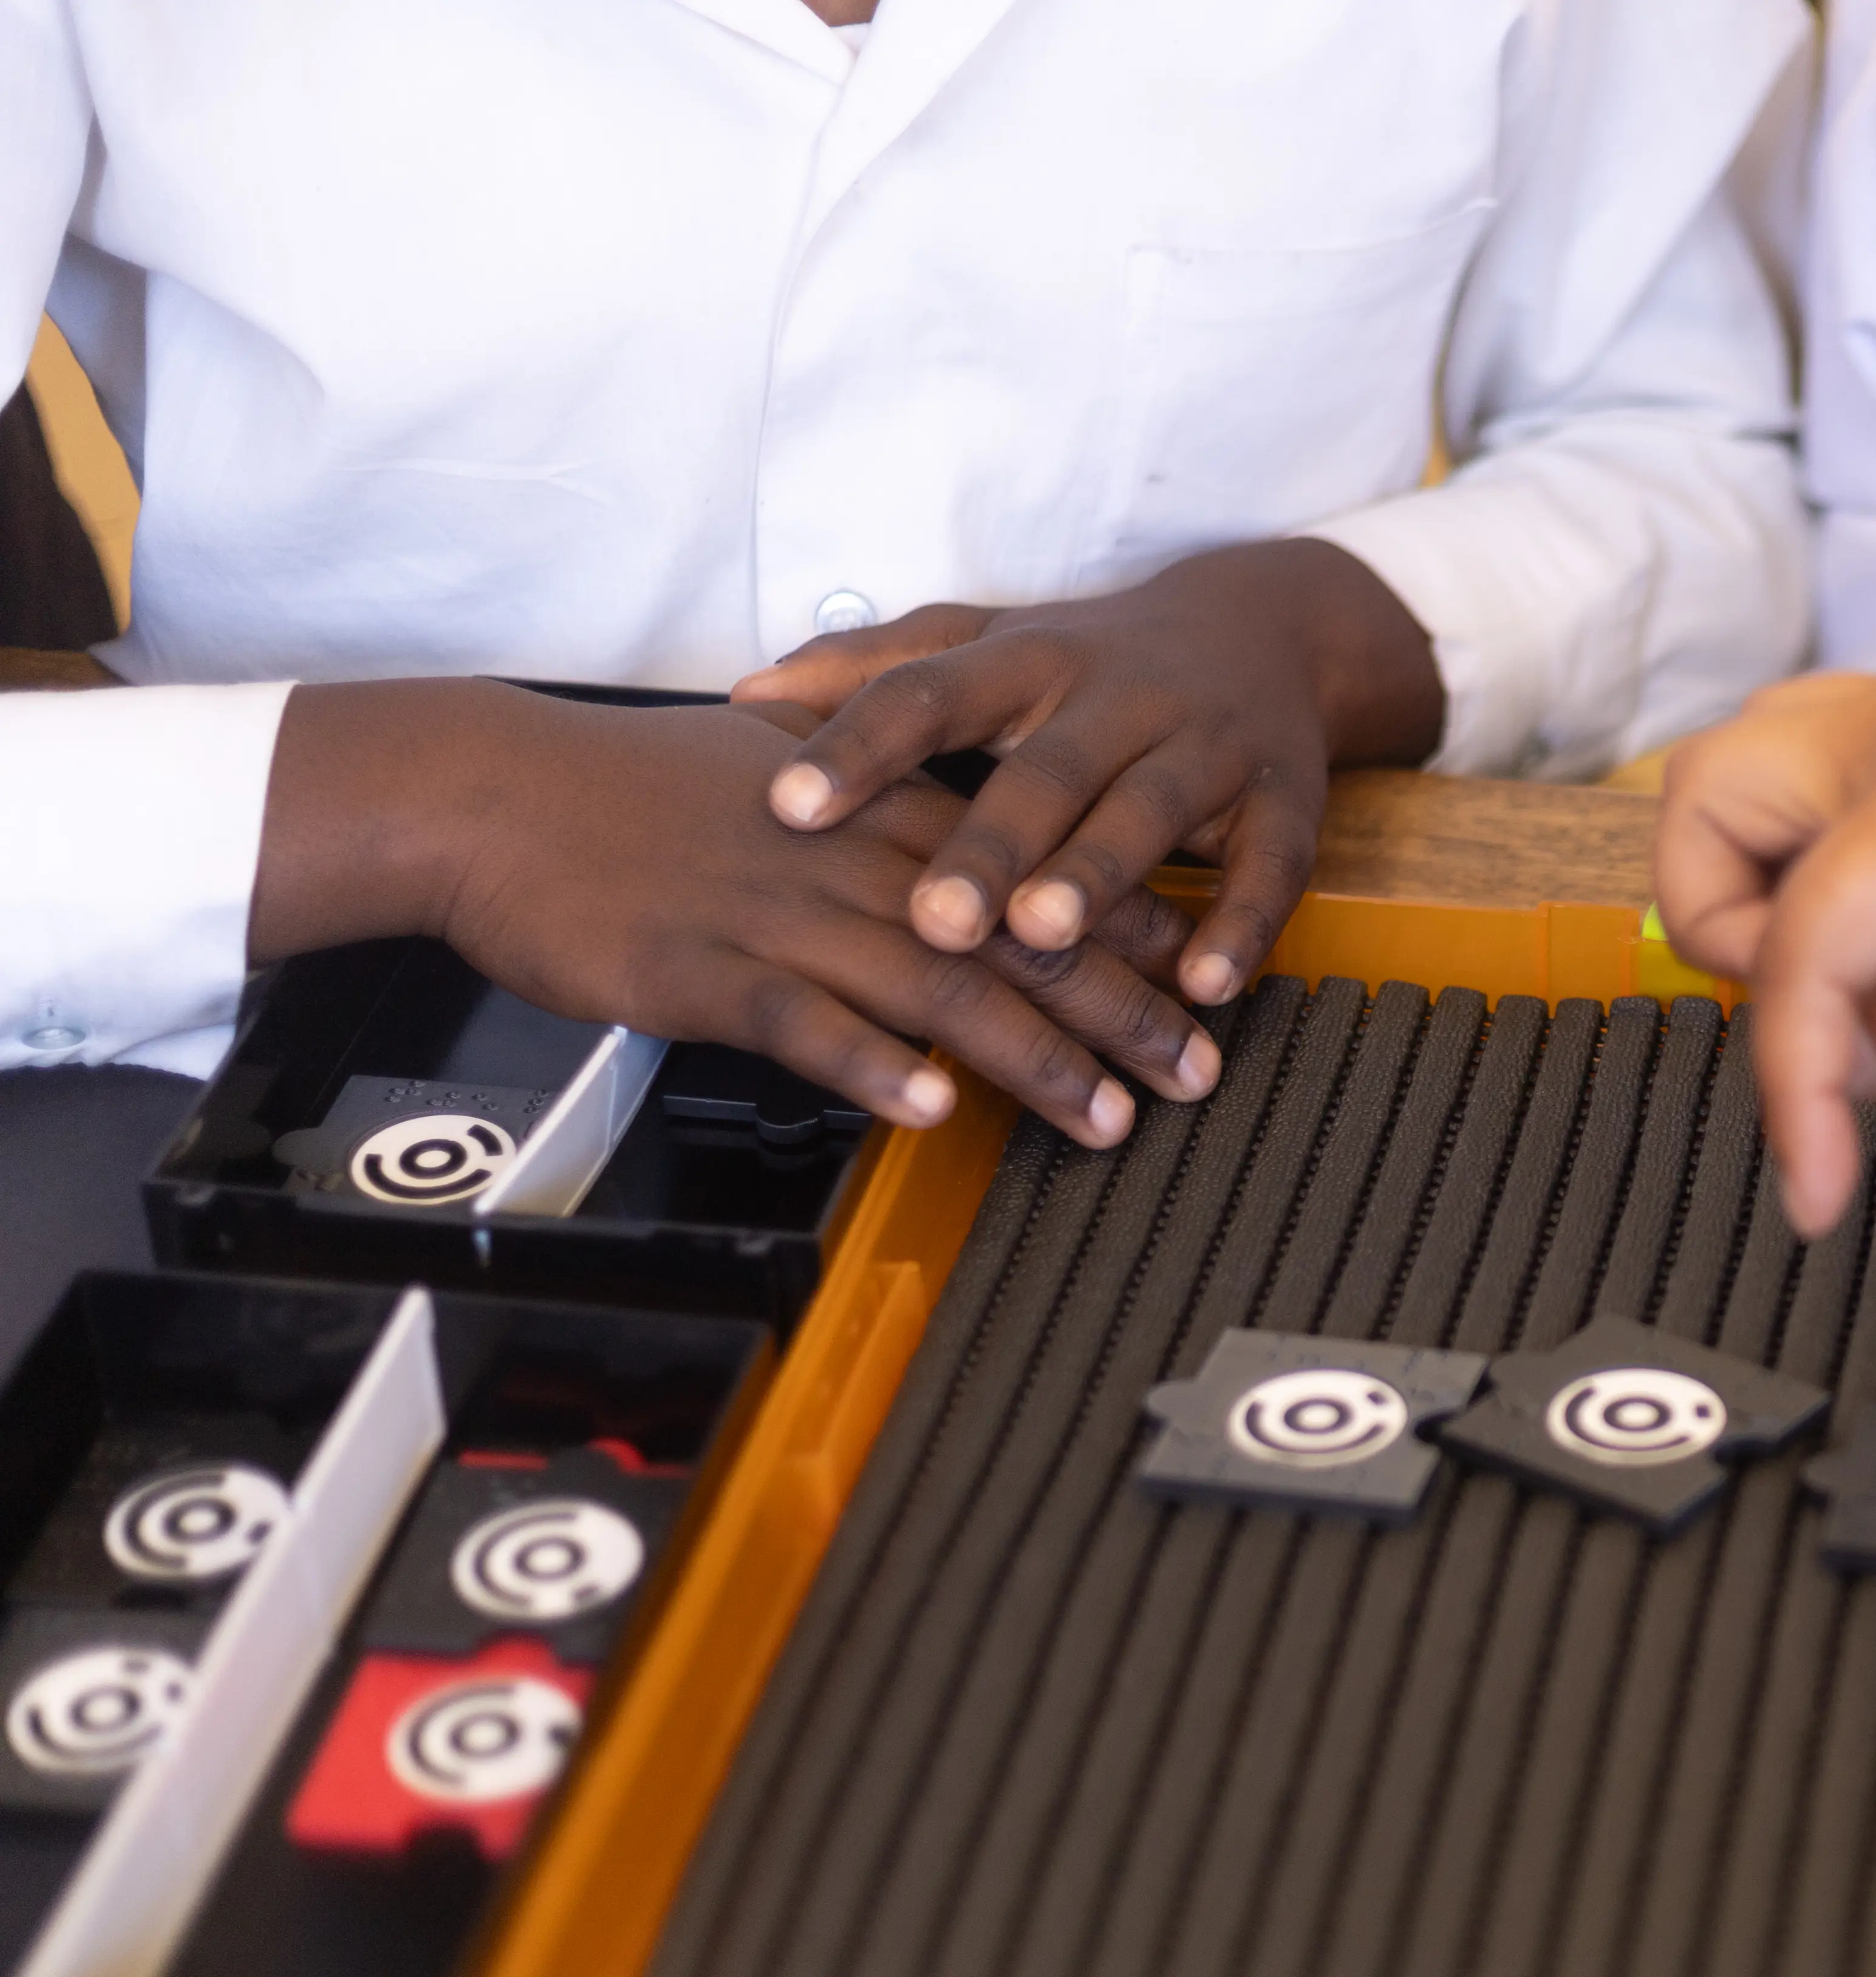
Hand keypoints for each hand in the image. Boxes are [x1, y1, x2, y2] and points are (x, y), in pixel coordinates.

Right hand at [255, 682, 1220, 1147]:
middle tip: (1198, 1072)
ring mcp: (780, 915)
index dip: (1128, 934)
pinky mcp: (706, 968)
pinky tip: (932, 1109)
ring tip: (1109, 1117)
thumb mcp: (771, 774)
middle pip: (1016, 941)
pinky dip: (874, 1066)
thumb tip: (932, 836)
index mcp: (874, 814)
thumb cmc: (620, 794)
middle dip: (1121, 1012)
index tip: (1202, 981)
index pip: (1034, 873)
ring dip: (1033, 1062)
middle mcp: (850, 862)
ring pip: (937, 988)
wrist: (488, 792)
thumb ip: (866, 807)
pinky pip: (806, 1023)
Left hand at [733, 538, 1444, 1004]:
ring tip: (1044, 937)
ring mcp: (1208, 745)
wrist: (1272, 627)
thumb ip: (876, 669)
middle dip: (989, 845)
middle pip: (1048, 770)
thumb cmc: (1100, 658)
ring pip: (1152, 811)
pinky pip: (1268, 866)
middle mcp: (1120, 695)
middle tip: (931, 918)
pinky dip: (1241, 925)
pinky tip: (1203, 983)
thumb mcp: (990, 644)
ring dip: (1099, 875)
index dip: (860, 747)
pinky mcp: (1285, 800)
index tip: (788, 805)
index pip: (930, 693)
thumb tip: (749, 692)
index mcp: (1032, 660)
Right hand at [1656, 657, 1875, 1236]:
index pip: (1801, 938)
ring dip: (1760, 887)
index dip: (1791, 1081)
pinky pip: (1839, 781)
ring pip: (1760, 774)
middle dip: (1722, 937)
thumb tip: (1851, 1067)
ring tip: (1845, 997)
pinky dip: (1826, 864)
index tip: (1816, 1188)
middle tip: (1822, 1044)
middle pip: (1712, 802)